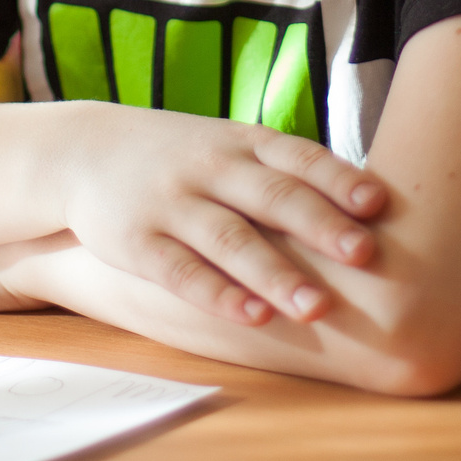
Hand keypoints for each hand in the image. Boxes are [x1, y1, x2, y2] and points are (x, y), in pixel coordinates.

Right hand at [53, 106, 388, 327]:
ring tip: (318, 309)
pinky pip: (182, 272)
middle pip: (272, 197)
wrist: (83, 151)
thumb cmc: (183, 158)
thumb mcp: (231, 147)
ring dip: (276, 274)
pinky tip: (253, 318)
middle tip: (366, 255)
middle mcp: (212, 169)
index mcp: (242, 143)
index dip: (337, 178)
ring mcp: (173, 204)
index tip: (378, 202)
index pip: (297, 157)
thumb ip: (286, 172)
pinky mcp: (138, 242)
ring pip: (231, 240)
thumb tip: (375, 205)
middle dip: (320, 226)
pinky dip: (219, 295)